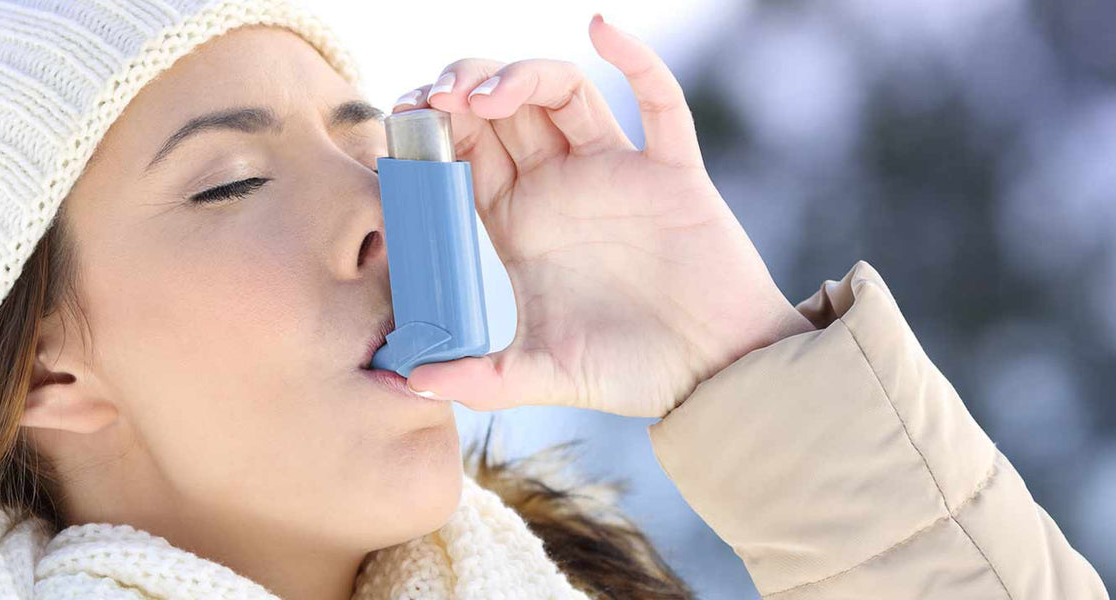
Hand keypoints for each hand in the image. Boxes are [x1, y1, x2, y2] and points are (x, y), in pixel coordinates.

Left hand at [392, 14, 815, 417]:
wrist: (714, 378)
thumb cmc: (627, 373)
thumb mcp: (541, 375)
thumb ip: (478, 378)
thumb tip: (405, 379)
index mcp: (516, 224)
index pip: (460, 156)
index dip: (430, 130)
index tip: (402, 120)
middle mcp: (558, 187)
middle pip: (501, 110)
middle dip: (463, 88)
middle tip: (435, 96)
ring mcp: (613, 172)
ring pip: (561, 92)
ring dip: (522, 75)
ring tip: (485, 93)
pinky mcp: (671, 170)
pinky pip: (658, 100)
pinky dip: (635, 59)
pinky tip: (602, 29)